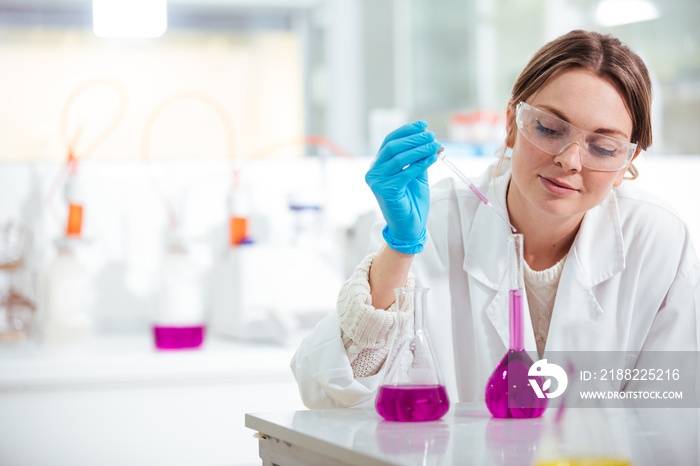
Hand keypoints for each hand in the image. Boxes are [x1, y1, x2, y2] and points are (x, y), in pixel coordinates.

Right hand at [365, 121, 439, 253]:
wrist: (409, 227)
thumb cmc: (411, 202)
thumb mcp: (416, 175)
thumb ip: (418, 159)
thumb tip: (428, 140)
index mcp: (378, 165)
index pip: (390, 141)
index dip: (406, 131)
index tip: (423, 125)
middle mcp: (374, 172)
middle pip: (392, 147)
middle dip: (414, 139)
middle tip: (432, 135)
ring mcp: (377, 181)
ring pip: (399, 159)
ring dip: (419, 149)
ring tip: (435, 145)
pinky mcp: (385, 190)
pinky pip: (406, 173)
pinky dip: (421, 164)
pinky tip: (432, 158)